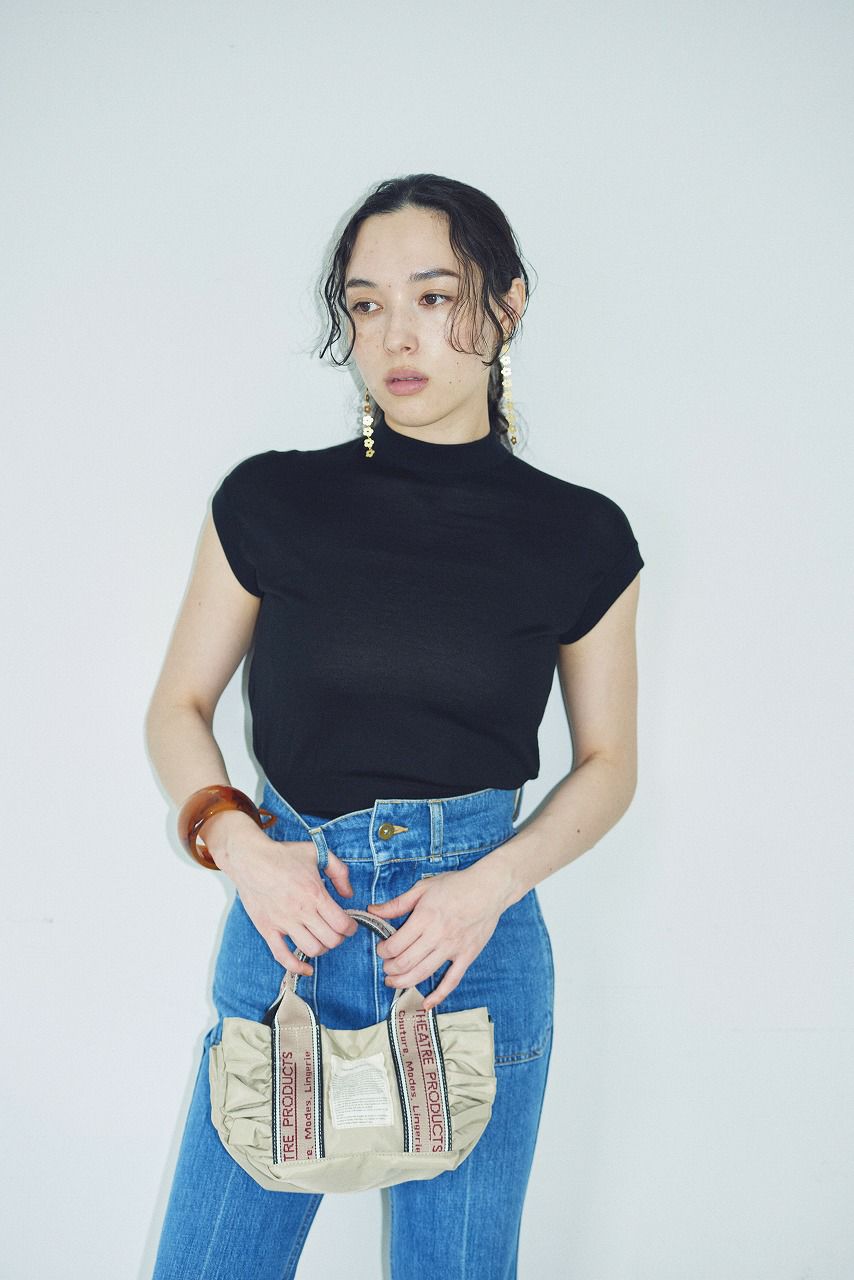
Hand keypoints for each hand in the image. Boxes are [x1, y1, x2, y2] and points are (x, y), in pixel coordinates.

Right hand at [206, 811, 357, 976]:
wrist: (249, 858)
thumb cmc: (283, 854)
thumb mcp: (318, 853)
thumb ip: (339, 871)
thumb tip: (349, 894)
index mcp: (315, 893)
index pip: (342, 923)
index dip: (351, 928)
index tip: (350, 925)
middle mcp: (300, 911)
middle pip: (330, 940)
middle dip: (340, 938)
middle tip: (337, 931)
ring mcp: (283, 922)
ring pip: (312, 949)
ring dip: (322, 948)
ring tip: (322, 938)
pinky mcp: (267, 929)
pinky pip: (282, 956)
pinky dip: (297, 967)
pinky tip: (307, 968)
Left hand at [366, 864, 507, 1010]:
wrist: (489, 888)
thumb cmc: (455, 885)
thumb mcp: (423, 888)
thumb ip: (397, 904)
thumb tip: (372, 911)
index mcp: (424, 918)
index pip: (395, 945)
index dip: (383, 951)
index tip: (382, 950)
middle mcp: (437, 935)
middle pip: (406, 962)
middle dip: (390, 969)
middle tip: (386, 967)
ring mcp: (453, 948)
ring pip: (423, 973)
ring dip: (404, 982)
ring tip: (394, 982)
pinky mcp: (466, 956)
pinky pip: (451, 981)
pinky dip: (438, 995)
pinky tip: (426, 1004)